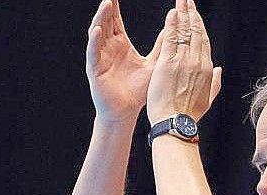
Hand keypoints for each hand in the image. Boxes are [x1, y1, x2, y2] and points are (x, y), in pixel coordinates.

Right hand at [86, 0, 163, 122]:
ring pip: (98, 33)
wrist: (127, 112)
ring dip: (101, 18)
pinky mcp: (95, 69)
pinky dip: (94, 41)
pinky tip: (97, 30)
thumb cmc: (139, 91)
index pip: (116, 21)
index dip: (115, 7)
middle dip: (107, 8)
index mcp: (121, 45)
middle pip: (106, 22)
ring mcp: (100, 57)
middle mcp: (108, 48)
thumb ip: (162, 47)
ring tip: (106, 3)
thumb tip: (174, 30)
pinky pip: (93, 52)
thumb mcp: (154, 64)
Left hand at [147, 0, 221, 124]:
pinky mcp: (169, 63)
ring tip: (181, 1)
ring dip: (183, 14)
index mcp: (207, 69)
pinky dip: (173, 25)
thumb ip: (215, 82)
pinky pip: (172, 39)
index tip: (195, 16)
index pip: (204, 42)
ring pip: (185, 32)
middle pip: (196, 32)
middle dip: (192, 14)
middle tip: (187, 0)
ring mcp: (184, 62)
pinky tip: (173, 13)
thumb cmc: (189, 115)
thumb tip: (220, 69)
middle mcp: (198, 62)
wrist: (175, 123)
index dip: (199, 27)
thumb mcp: (207, 99)